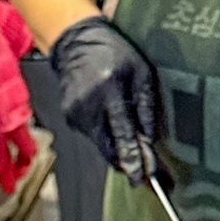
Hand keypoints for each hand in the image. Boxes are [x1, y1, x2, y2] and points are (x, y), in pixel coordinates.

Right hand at [50, 16, 159, 186]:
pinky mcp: (69, 117)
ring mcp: (75, 112)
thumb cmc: (114, 53)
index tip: (143, 178)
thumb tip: (150, 139)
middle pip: (109, 148)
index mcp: (108, 90)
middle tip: (142, 179)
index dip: (134, 159)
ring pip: (101, 145)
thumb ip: (146, 106)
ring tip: (133, 154)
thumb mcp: (140, 71)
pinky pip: (93, 136)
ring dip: (118, 152)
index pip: (123, 133)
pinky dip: (106, 137)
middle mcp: (88, 104)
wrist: (76, 41)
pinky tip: (113, 129)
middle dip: (127, 165)